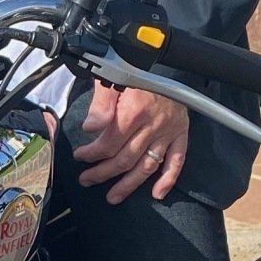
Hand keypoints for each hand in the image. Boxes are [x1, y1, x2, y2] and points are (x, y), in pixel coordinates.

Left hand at [73, 82, 188, 204]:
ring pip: (147, 166)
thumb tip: (90, 128)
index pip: (110, 143)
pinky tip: (157, 194)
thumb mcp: (112, 78)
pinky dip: (168, 179)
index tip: (79, 157)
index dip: (92, 154)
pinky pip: (177, 161)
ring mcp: (168, 132)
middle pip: (126, 158)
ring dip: (129, 184)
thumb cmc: (135, 71)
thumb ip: (101, 104)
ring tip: (112, 197)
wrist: (164, 63)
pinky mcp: (181, 134)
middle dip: (103, 173)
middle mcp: (153, 124)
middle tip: (86, 180)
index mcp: (134, 110)